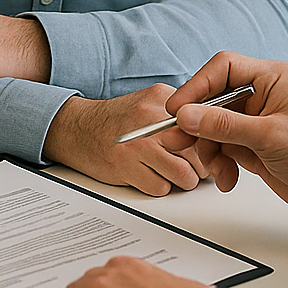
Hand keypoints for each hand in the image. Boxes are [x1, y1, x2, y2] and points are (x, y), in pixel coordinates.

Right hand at [43, 86, 205, 196]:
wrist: (77, 128)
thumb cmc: (116, 120)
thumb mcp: (149, 103)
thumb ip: (179, 112)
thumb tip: (210, 131)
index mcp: (161, 99)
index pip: (204, 124)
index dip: (209, 142)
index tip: (207, 150)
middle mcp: (152, 119)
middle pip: (199, 151)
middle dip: (201, 165)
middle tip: (193, 166)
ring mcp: (138, 144)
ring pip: (185, 175)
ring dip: (183, 180)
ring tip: (173, 174)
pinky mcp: (126, 167)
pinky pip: (161, 188)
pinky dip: (160, 187)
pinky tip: (151, 176)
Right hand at [163, 52, 287, 220]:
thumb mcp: (268, 137)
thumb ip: (223, 125)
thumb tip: (187, 115)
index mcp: (272, 78)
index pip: (222, 69)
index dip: (196, 86)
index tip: (177, 109)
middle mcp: (263, 95)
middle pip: (213, 99)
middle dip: (196, 123)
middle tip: (177, 140)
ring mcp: (257, 121)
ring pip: (214, 127)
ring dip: (208, 149)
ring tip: (214, 169)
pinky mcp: (254, 144)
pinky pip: (223, 147)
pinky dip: (220, 162)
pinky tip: (227, 178)